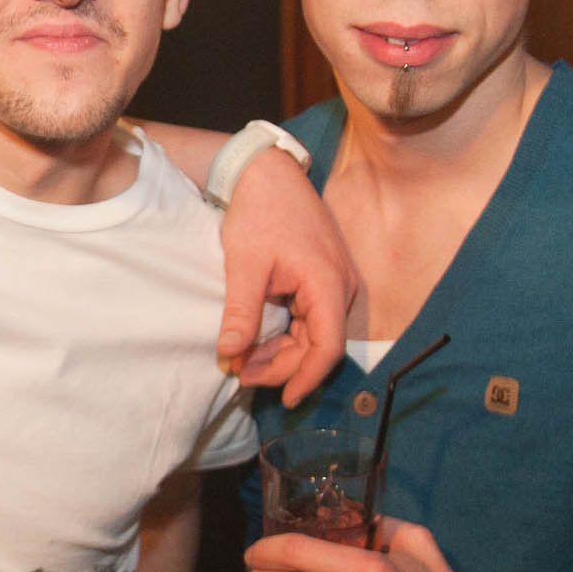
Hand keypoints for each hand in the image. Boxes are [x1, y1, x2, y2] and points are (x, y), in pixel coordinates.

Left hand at [215, 149, 355, 404]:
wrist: (267, 173)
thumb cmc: (259, 213)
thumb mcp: (244, 265)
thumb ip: (240, 312)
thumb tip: (230, 354)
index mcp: (328, 283)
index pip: (328, 346)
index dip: (307, 377)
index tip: (284, 398)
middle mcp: (341, 286)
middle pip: (320, 344)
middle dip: (284, 366)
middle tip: (242, 375)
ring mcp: (336, 282)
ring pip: (315, 333)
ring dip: (283, 352)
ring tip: (244, 362)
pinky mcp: (324, 278)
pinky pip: (311, 318)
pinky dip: (287, 334)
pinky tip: (258, 342)